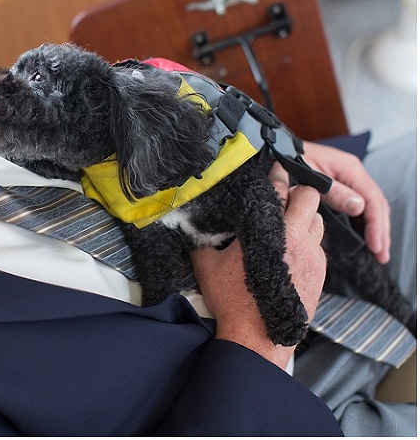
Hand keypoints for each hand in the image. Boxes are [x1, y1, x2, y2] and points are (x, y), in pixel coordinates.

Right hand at [190, 164, 326, 368]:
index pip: (277, 190)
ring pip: (319, 221)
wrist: (257, 338)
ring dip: (305, 216)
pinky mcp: (321, 273)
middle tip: (280, 197)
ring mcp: (314, 256)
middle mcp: (297, 238)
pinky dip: (309, 240)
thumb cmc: (231, 300)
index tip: (270, 171)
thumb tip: (188, 220)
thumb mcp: (206, 265)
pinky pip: (320, 245)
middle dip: (296, 192)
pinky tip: (291, 248)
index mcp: (270, 230)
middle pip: (309, 197)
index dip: (273, 177)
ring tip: (286, 223)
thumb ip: (201, 238)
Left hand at [302, 141, 390, 263]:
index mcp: (350, 168)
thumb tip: (359, 207)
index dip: (376, 224)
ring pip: (370, 207)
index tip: (376, 245)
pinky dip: (364, 223)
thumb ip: (333, 191)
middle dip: (381, 231)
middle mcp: (353, 173)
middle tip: (382, 255)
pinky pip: (358, 206)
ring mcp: (347, 180)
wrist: (277, 151)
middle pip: (376, 205)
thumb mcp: (309, 175)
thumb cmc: (290, 159)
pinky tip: (365, 237)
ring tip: (378, 251)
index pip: (372, 200)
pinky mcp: (340, 187)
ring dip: (376, 229)